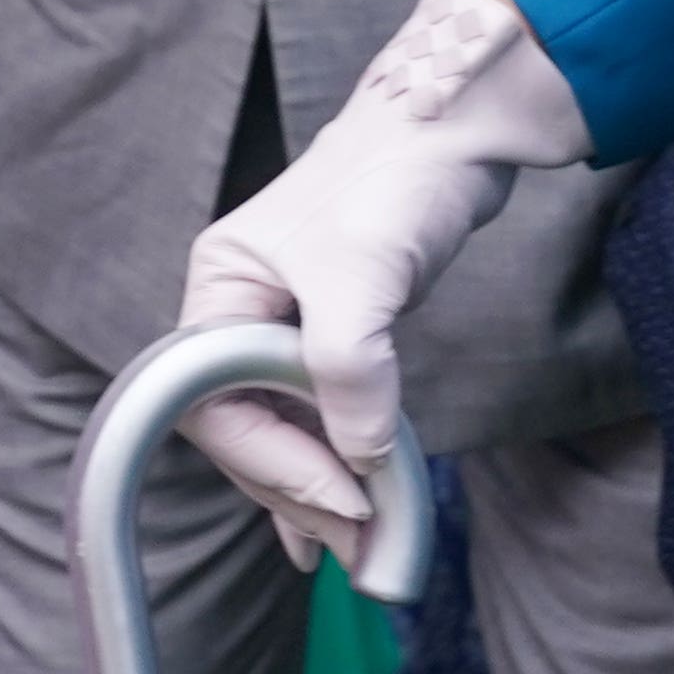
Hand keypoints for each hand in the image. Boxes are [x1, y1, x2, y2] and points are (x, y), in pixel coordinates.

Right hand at [175, 0, 586, 566]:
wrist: (458, 125)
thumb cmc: (397, 181)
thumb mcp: (362, 273)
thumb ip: (346, 369)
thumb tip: (355, 458)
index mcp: (222, 288)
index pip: (215, 404)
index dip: (270, 461)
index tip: (339, 495)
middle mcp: (241, 307)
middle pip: (245, 428)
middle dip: (298, 490)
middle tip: (355, 545)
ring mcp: (286, 320)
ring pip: (282, 428)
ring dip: (318, 490)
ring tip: (358, 549)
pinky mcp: (334, 329)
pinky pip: (318, 416)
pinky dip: (334, 465)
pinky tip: (345, 513)